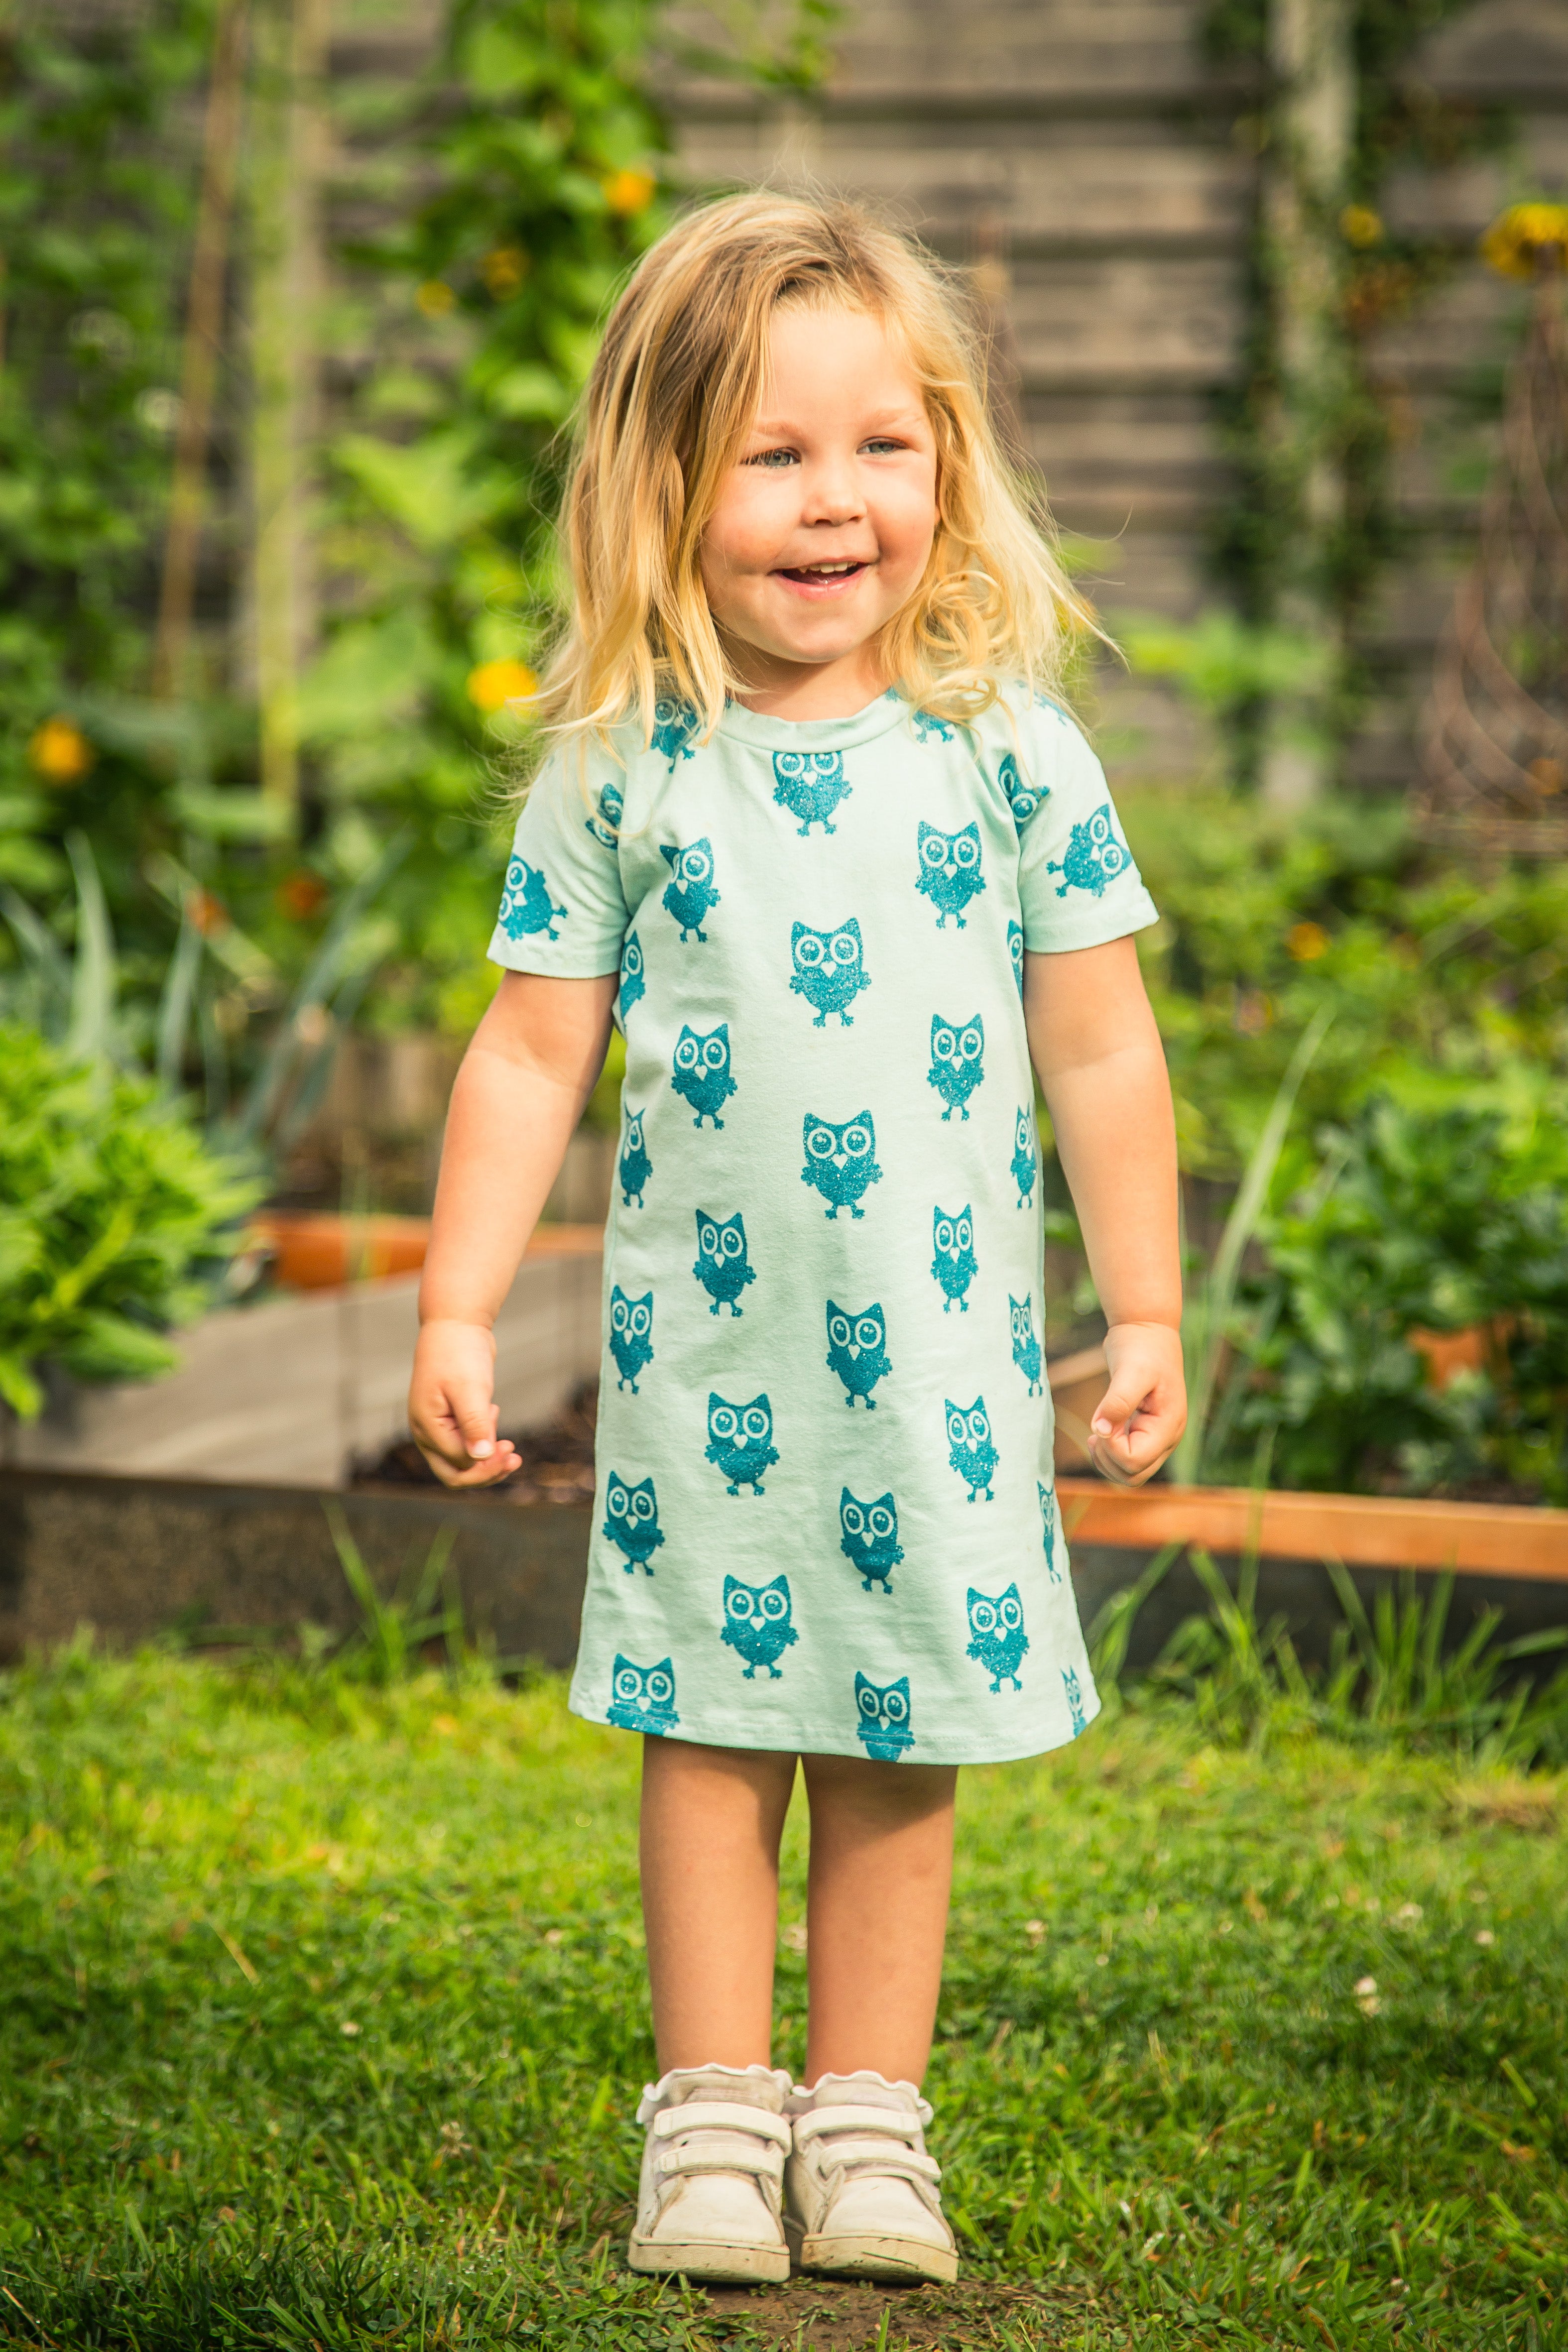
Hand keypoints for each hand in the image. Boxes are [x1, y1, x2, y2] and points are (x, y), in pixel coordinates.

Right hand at [408, 1317, 521, 1488]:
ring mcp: (437, 1425)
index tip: (510, 1447)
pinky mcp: (449, 1416)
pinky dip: (483, 1439)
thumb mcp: (470, 1389)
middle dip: (485, 1472)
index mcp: (427, 1428)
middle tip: (514, 1457)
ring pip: (460, 1460)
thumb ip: (474, 1424)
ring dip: (486, 1458)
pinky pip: (465, 1441)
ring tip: (510, 1444)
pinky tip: (493, 1414)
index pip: (459, 1465)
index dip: (486, 1464)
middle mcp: (428, 1432)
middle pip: (454, 1473)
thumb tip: (481, 1457)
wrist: (454, 1324)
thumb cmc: (458, 1353)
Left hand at [1089, 1321, 1186, 1487]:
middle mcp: (1166, 1437)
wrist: (1147, 1330)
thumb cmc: (1141, 1348)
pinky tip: (1099, 1434)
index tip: (1100, 1424)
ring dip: (1106, 1462)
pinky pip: (1126, 1459)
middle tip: (1094, 1434)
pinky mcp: (1144, 1431)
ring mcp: (1157, 1436)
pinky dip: (1108, 1455)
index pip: (1136, 1461)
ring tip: (1095, 1436)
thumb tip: (1100, 1432)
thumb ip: (1117, 1402)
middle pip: (1134, 1475)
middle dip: (1108, 1461)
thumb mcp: (1130, 1371)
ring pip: (1130, 1473)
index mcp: (1168, 1426)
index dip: (1111, 1449)